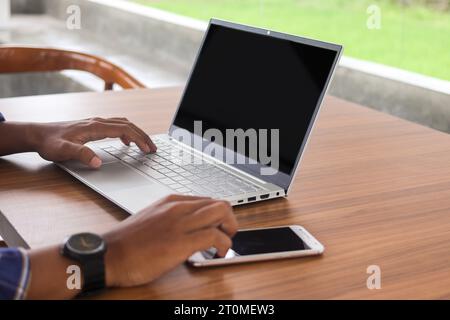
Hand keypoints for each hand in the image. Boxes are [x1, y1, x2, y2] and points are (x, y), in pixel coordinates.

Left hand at [30, 117, 155, 167]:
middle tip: (153, 149)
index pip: (124, 129)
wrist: (38, 135)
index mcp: (94, 127)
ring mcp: (95, 122)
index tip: (148, 149)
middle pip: (127, 125)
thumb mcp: (63, 152)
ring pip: (123, 124)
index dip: (139, 138)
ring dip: (136, 133)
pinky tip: (126, 142)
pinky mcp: (93, 126)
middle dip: (142, 136)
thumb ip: (81, 155)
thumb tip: (98, 162)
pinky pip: (115, 126)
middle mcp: (97, 122)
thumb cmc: (50, 143)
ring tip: (144, 145)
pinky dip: (126, 132)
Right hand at [103, 195, 237, 286]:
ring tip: (224, 244)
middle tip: (226, 234)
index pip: (207, 200)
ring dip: (230, 229)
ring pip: (222, 213)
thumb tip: (188, 229)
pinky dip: (224, 244)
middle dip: (229, 219)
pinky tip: (217, 253)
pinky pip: (215, 236)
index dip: (218, 215)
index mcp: (171, 202)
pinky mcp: (181, 242)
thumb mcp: (152, 220)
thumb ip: (172, 220)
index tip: (218, 227)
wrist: (107, 255)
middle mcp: (178, 208)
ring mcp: (180, 223)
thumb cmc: (126, 243)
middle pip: (220, 203)